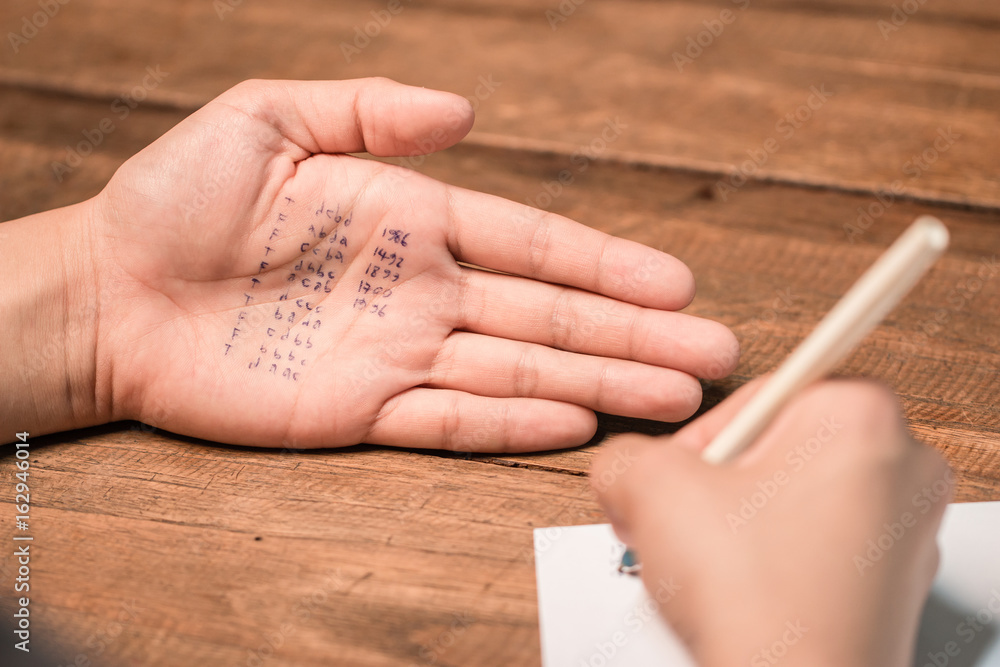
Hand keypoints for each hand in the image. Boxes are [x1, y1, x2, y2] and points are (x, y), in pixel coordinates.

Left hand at [34, 77, 740, 450]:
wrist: (109, 290)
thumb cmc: (176, 198)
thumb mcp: (269, 118)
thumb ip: (370, 111)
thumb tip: (465, 112)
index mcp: (411, 218)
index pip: (532, 243)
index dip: (607, 263)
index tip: (675, 282)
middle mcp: (421, 290)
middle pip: (550, 313)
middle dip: (634, 334)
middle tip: (713, 353)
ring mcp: (396, 354)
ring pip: (520, 369)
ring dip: (600, 382)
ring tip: (675, 397)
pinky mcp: (359, 411)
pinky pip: (450, 420)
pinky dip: (513, 423)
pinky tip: (576, 425)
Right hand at [592, 380, 950, 666]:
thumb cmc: (759, 602)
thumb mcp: (653, 492)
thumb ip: (624, 454)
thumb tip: (621, 464)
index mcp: (859, 414)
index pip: (756, 392)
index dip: (700, 437)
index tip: (680, 474)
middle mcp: (901, 464)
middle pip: (776, 446)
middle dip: (716, 483)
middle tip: (688, 520)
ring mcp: (906, 529)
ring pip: (792, 497)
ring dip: (737, 522)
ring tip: (712, 562)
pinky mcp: (892, 581)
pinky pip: (816, 544)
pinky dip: (772, 558)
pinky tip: (742, 588)